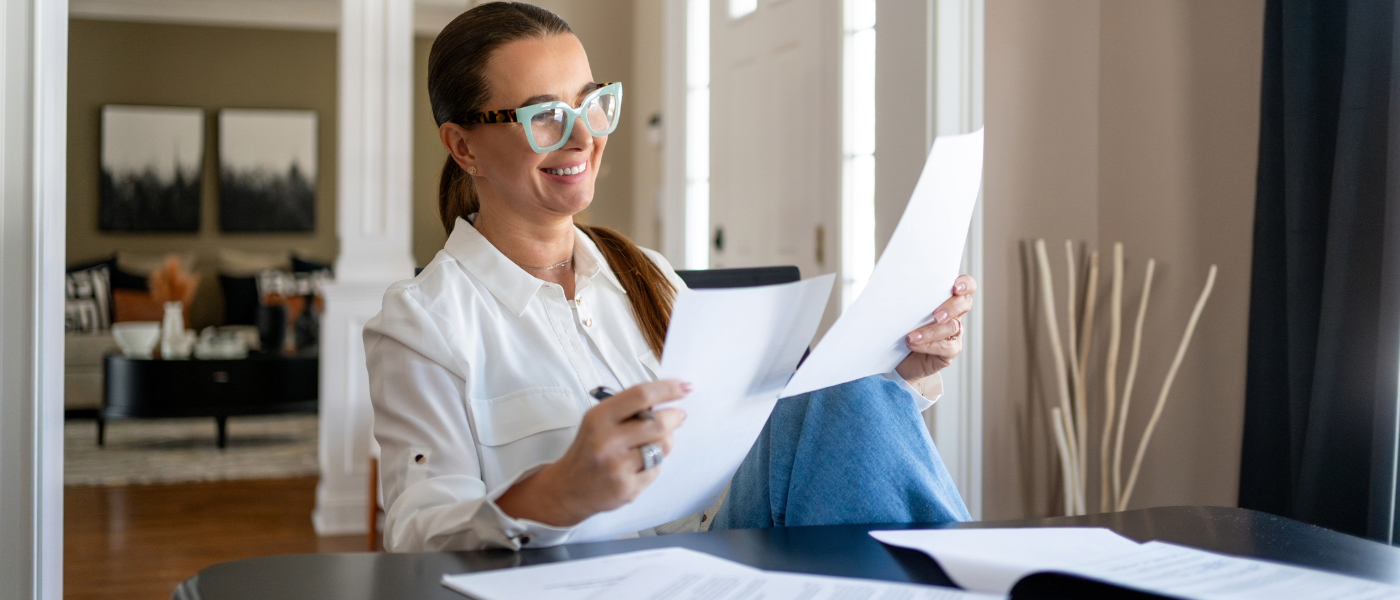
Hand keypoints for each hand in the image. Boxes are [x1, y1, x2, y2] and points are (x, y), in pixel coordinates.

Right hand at [496, 380, 688, 526]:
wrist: (567, 489)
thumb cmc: (588, 450)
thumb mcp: (598, 421)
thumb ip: (628, 410)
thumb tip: (666, 400)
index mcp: (598, 418)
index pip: (640, 396)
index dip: (668, 389)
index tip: (685, 387)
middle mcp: (607, 442)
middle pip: (658, 423)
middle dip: (674, 417)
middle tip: (678, 415)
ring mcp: (617, 467)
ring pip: (662, 447)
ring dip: (664, 442)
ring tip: (652, 442)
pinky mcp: (627, 488)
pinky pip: (656, 470)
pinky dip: (653, 464)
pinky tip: (638, 466)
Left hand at [896, 274, 976, 382]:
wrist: (900, 358)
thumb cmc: (902, 330)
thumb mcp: (905, 312)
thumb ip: (910, 300)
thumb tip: (898, 290)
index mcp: (945, 299)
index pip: (966, 286)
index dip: (965, 284)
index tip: (955, 288)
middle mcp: (954, 315)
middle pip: (965, 303)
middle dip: (951, 308)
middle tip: (936, 316)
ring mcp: (954, 334)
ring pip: (952, 327)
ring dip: (931, 331)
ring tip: (911, 337)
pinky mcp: (950, 352)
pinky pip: (946, 347)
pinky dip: (928, 345)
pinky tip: (914, 344)